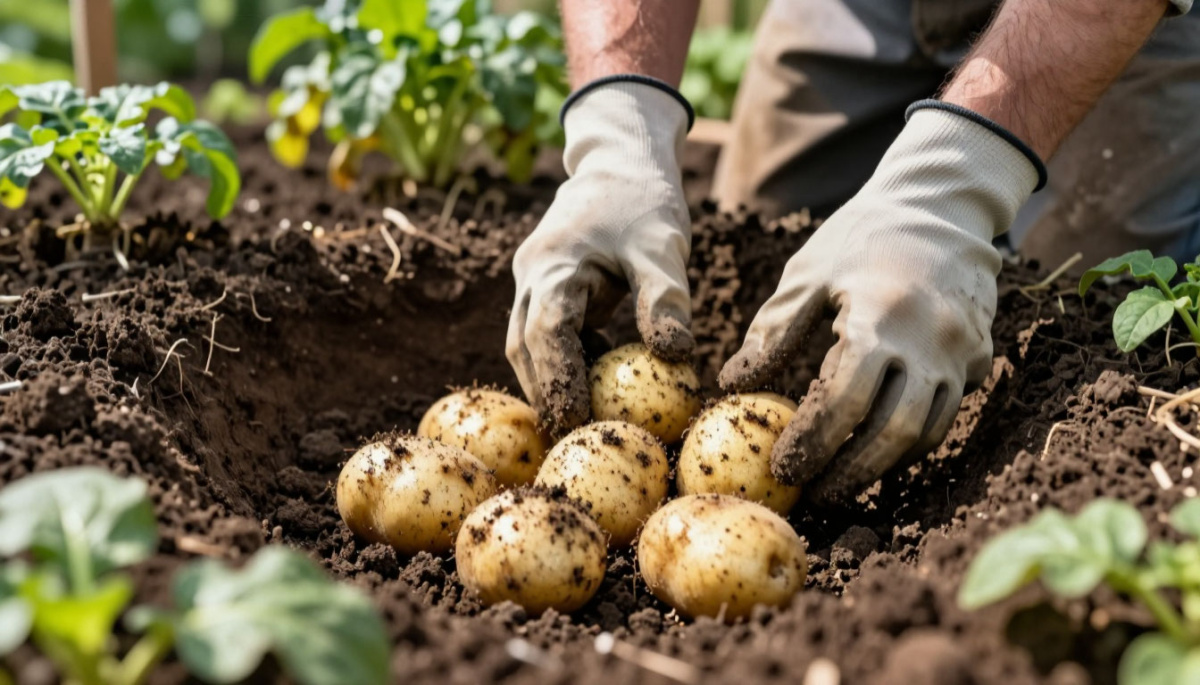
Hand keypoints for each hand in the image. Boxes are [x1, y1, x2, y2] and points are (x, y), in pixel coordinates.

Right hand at [507, 79, 693, 433]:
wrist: (620, 156)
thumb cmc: (644, 197)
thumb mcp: (663, 245)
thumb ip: (666, 298)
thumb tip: (677, 358)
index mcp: (553, 263)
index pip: (545, 333)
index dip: (557, 381)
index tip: (575, 421)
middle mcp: (532, 274)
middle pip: (524, 346)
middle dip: (545, 393)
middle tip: (574, 437)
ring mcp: (534, 279)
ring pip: (528, 342)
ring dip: (551, 380)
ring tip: (583, 419)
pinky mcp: (547, 285)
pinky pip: (547, 331)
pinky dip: (565, 360)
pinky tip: (596, 382)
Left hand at [719, 105, 1041, 501]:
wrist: (942, 203)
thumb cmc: (862, 235)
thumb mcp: (808, 273)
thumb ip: (773, 331)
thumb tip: (733, 384)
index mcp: (879, 315)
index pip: (844, 401)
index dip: (812, 442)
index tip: (783, 468)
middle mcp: (930, 340)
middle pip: (892, 432)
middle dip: (850, 473)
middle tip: (815, 494)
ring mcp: (962, 351)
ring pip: (928, 432)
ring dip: (884, 466)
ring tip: (843, 481)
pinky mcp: (980, 356)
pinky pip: (947, 412)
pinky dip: (912, 438)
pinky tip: (877, 448)